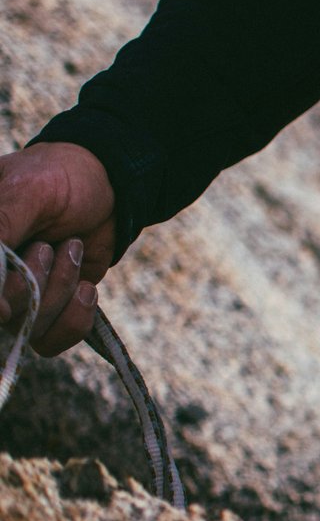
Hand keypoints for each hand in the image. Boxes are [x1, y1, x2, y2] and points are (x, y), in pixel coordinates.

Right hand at [0, 141, 115, 354]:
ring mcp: (14, 297)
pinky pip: (50, 341)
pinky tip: (86, 286)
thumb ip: (0, 228)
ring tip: (71, 249)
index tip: (8, 305)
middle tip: (49, 245)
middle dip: (33, 283)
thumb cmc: (58, 179)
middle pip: (3, 316)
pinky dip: (75, 317)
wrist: (108, 186)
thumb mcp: (27, 192)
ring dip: (59, 289)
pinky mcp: (46, 310)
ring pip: (27, 329)